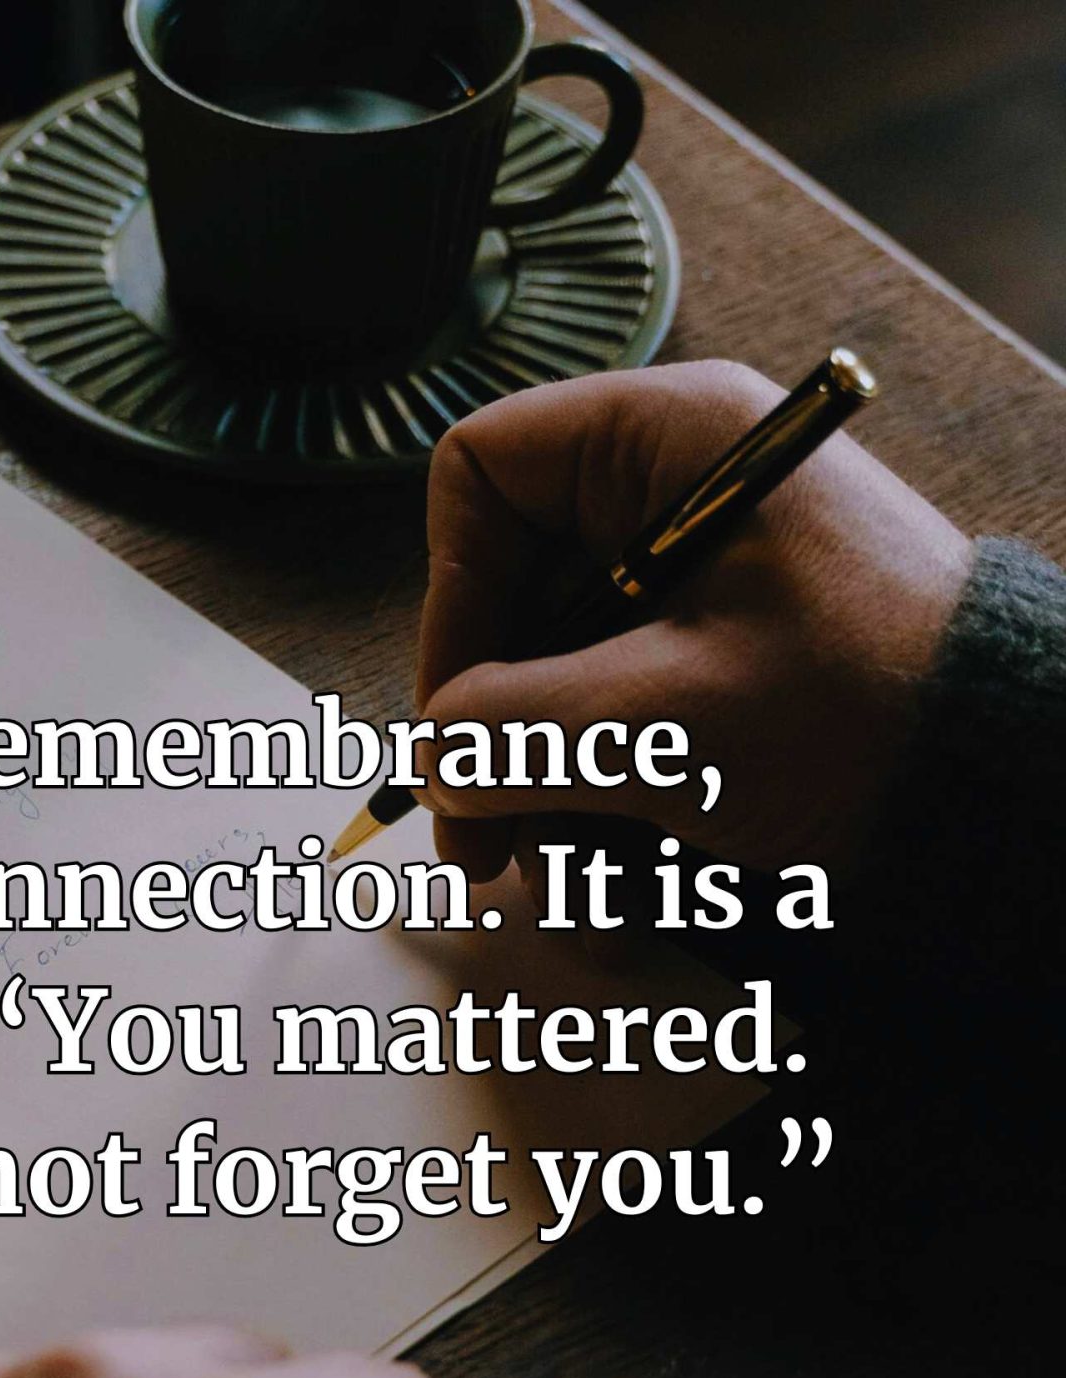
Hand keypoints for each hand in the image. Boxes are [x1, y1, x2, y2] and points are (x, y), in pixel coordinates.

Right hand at [419, 360, 972, 879]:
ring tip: (550, 877)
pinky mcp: (717, 644)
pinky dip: (592, 787)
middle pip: (506, 587)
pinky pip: (608, 702)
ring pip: (548, 661)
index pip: (482, 477)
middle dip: (484, 723)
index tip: (456, 715)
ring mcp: (694, 569)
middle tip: (476, 839)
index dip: (448, 596)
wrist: (1016, 781)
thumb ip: (515, 733)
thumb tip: (429, 762)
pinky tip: (606, 871)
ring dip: (532, 777)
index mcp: (667, 441)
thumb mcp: (666, 724)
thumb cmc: (867, 714)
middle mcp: (671, 487)